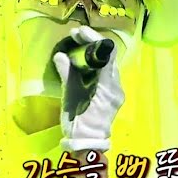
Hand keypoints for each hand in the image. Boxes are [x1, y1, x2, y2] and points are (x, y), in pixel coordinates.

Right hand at [52, 26, 124, 151]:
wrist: (88, 144)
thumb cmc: (78, 123)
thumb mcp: (70, 98)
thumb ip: (67, 75)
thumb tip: (61, 55)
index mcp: (108, 86)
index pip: (106, 54)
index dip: (93, 39)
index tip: (79, 32)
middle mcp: (117, 87)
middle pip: (109, 57)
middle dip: (93, 44)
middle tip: (76, 36)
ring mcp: (117, 92)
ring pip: (109, 66)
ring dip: (95, 55)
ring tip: (78, 46)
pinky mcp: (113, 96)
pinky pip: (107, 75)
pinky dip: (96, 66)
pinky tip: (84, 64)